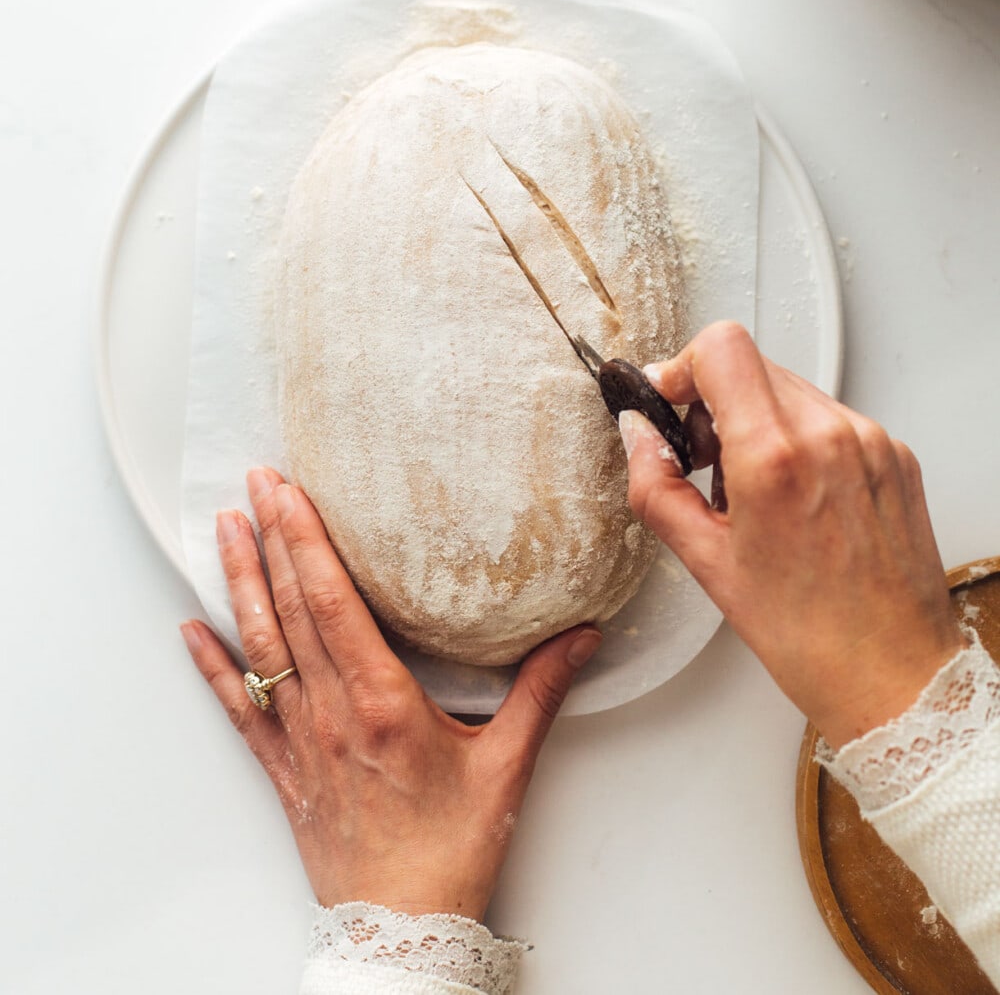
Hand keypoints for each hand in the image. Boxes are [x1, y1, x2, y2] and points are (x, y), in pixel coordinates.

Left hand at [181, 468, 600, 920]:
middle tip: (256, 480)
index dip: (305, 540)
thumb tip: (580, 636)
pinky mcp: (282, 768)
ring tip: (226, 528)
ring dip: (239, 582)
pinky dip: (212, 665)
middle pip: (290, 608)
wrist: (401, 928)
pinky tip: (190, 630)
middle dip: (271, 537)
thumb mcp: (507, 766)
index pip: (332, 602)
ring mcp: (298, 739)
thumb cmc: (451, 851)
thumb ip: (541, 692)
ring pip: (259, 646)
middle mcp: (330, 712)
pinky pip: (238, 708)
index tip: (290, 492)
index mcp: (381, 702)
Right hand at [620, 322, 964, 748]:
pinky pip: (829, 418)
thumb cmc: (807, 633)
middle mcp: (829, 435)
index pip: (721, 350)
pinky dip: (799, 441)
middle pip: (753, 364)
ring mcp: (869, 441)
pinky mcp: (894, 454)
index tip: (672, 402)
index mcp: (775, 457)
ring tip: (751, 490)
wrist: (892, 673)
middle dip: (715, 401)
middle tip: (703, 459)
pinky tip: (793, 499)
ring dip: (756, 421)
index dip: (683, 368)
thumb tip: (638, 436)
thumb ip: (657, 485)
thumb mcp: (706, 563)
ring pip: (790, 389)